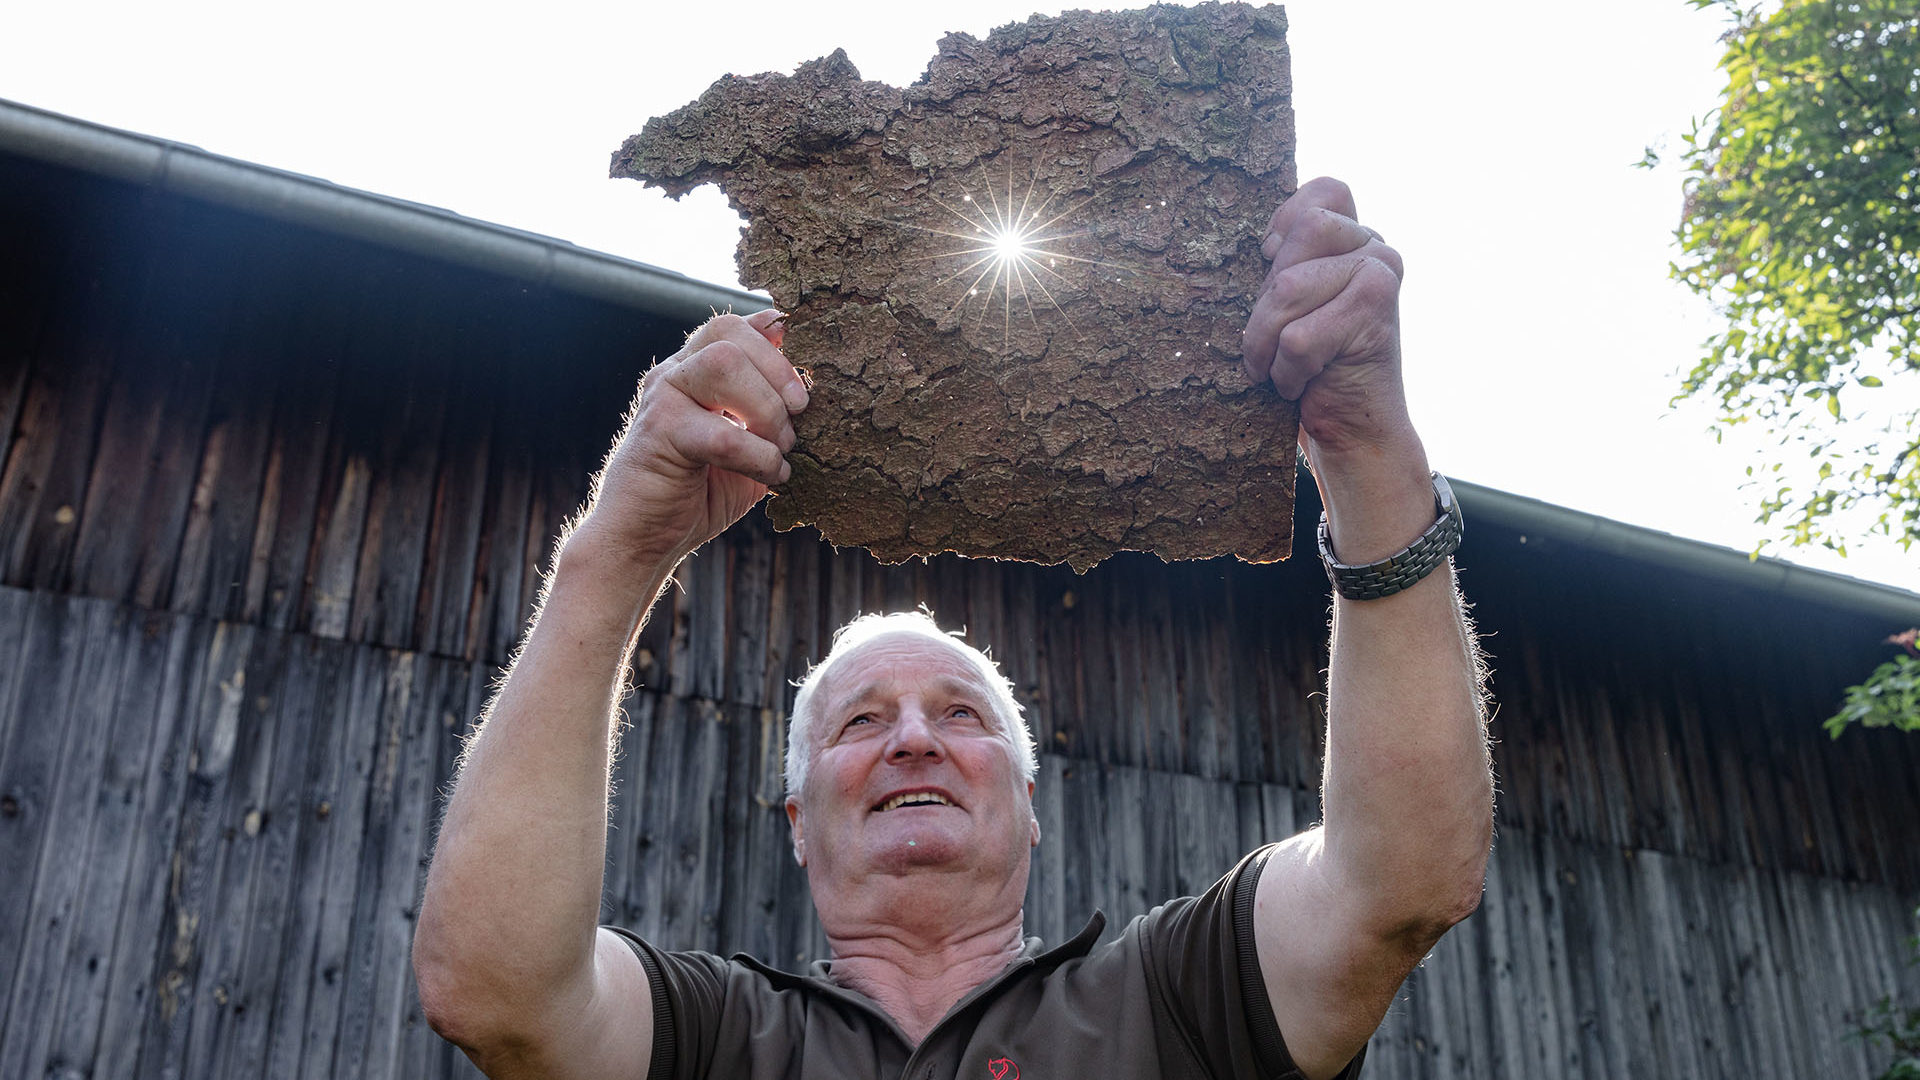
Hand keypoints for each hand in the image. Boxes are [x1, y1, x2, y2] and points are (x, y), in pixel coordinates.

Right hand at [575, 309, 808, 570]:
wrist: (645, 540)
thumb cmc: (699, 493)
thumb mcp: (749, 446)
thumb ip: (772, 413)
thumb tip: (810, 386)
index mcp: (695, 369)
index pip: (733, 325)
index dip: (775, 338)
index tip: (805, 375)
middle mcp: (674, 373)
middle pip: (730, 333)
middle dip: (778, 371)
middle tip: (800, 415)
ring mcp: (662, 397)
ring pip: (722, 364)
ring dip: (767, 409)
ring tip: (781, 448)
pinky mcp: (659, 433)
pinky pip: (722, 433)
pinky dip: (758, 457)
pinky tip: (771, 476)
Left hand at [1241, 177, 1411, 457]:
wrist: (1354, 430)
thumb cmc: (1310, 369)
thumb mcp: (1291, 307)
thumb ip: (1287, 264)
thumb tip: (1262, 244)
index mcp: (1356, 240)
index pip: (1324, 191)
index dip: (1286, 224)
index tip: (1271, 267)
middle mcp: (1377, 249)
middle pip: (1299, 234)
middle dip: (1267, 299)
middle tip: (1270, 342)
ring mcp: (1382, 275)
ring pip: (1287, 287)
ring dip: (1267, 342)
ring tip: (1282, 368)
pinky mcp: (1375, 312)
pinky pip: (1298, 337)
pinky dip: (1286, 371)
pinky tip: (1303, 383)